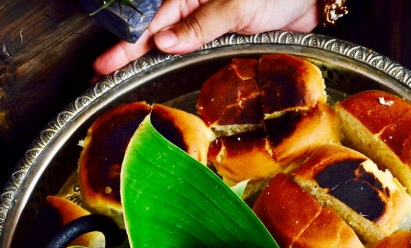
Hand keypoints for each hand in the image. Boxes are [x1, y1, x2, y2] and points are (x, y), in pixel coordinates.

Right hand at [93, 0, 319, 74]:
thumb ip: (199, 25)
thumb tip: (163, 44)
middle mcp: (196, 11)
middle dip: (127, 55)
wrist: (309, 3)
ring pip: (171, 46)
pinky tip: (162, 74)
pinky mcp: (224, 40)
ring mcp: (208, 27)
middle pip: (154, 35)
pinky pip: (194, 54)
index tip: (103, 65)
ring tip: (122, 78)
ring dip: (147, 63)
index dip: (126, 46)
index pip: (151, 24)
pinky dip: (177, 65)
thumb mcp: (234, 6)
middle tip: (101, 76)